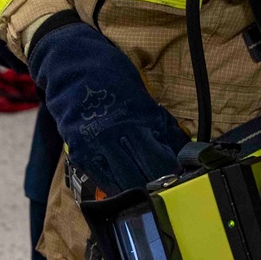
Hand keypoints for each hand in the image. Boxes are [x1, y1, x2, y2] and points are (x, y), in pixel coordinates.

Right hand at [27, 14, 185, 195]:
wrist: (73, 69)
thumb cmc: (113, 82)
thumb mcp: (146, 101)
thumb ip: (164, 128)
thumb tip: (187, 153)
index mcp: (139, 120)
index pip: (163, 162)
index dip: (173, 173)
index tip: (177, 174)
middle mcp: (117, 136)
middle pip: (143, 179)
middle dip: (156, 185)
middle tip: (161, 183)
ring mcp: (96, 147)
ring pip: (123, 186)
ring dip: (136, 189)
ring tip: (143, 184)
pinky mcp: (80, 153)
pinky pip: (102, 182)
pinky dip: (115, 187)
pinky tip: (123, 182)